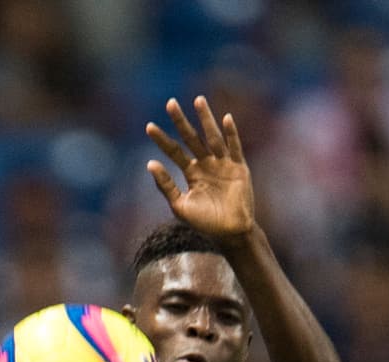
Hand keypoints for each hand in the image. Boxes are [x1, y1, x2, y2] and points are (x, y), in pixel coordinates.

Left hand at [146, 95, 255, 242]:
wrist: (229, 234)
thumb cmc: (204, 223)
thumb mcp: (180, 206)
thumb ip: (166, 186)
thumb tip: (150, 163)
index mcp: (192, 173)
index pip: (174, 152)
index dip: (162, 140)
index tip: (148, 127)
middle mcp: (206, 164)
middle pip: (191, 138)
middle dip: (181, 122)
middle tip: (170, 103)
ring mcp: (223, 164)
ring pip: (212, 137)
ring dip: (206, 119)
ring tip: (197, 100)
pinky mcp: (239, 168)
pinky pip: (234, 147)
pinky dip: (231, 134)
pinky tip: (226, 119)